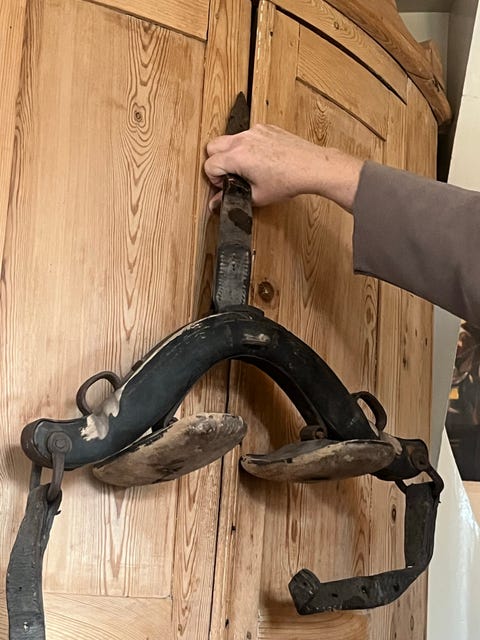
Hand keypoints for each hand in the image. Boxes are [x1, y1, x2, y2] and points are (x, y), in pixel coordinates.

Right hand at [204, 124, 363, 211]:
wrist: (312, 166)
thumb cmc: (289, 181)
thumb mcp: (257, 196)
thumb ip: (231, 199)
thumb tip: (216, 204)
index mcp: (237, 156)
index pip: (209, 164)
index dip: (214, 179)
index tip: (225, 185)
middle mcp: (243, 139)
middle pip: (213, 146)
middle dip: (217, 162)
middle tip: (229, 176)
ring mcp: (255, 131)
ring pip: (230, 139)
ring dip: (231, 153)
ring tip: (247, 169)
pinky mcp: (266, 128)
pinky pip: (248, 135)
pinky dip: (248, 147)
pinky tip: (261, 161)